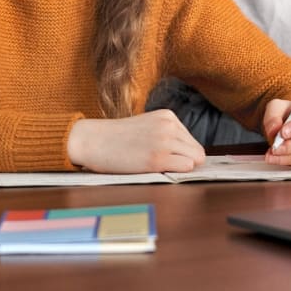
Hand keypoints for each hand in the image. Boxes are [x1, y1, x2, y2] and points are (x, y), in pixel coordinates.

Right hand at [67, 109, 205, 172]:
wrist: (92, 140)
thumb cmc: (117, 138)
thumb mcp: (147, 127)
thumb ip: (167, 135)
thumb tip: (191, 157)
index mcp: (168, 116)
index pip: (192, 141)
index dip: (183, 155)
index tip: (168, 161)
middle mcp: (169, 126)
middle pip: (197, 152)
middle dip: (186, 163)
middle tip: (165, 169)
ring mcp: (164, 141)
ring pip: (195, 160)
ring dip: (180, 168)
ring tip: (158, 168)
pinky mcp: (157, 159)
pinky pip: (186, 168)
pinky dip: (176, 173)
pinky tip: (157, 171)